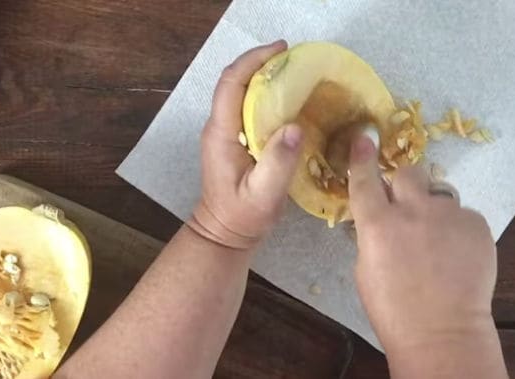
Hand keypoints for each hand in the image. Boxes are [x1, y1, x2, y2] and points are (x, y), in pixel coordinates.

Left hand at [189, 40, 303, 249]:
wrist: (224, 233)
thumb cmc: (242, 217)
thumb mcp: (264, 194)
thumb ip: (278, 162)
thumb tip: (295, 128)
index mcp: (222, 133)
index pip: (232, 84)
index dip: (254, 61)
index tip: (281, 50)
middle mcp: (219, 127)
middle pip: (235, 81)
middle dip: (262, 63)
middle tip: (294, 57)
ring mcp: (225, 132)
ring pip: (241, 92)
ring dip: (264, 76)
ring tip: (294, 72)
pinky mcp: (234, 139)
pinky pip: (248, 107)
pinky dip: (266, 94)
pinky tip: (289, 98)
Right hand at [348, 132, 497, 353]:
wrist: (441, 332)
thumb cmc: (394, 310)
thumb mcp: (366, 270)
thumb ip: (373, 236)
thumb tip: (379, 220)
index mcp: (378, 224)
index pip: (365, 179)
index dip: (362, 157)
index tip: (364, 138)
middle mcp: (412, 211)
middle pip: (409, 172)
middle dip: (407, 182)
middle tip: (410, 203)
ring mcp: (448, 215)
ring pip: (441, 193)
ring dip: (436, 208)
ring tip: (440, 241)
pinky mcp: (477, 224)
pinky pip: (464, 215)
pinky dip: (459, 230)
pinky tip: (458, 255)